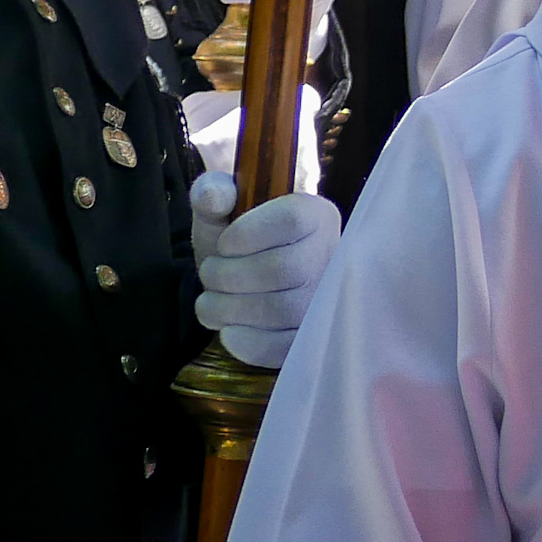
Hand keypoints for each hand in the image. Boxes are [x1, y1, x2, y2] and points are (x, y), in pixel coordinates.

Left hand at [191, 168, 340, 369]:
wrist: (248, 287)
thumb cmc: (239, 245)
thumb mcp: (222, 214)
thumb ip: (212, 194)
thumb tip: (214, 194)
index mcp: (316, 215)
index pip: (292, 219)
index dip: (248, 233)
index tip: (225, 243)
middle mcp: (332, 256)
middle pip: (283, 269)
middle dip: (227, 275)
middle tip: (209, 275)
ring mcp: (327, 301)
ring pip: (281, 309)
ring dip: (229, 309)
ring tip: (210, 303)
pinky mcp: (313, 338)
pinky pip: (283, 346)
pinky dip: (245, 342)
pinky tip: (229, 330)